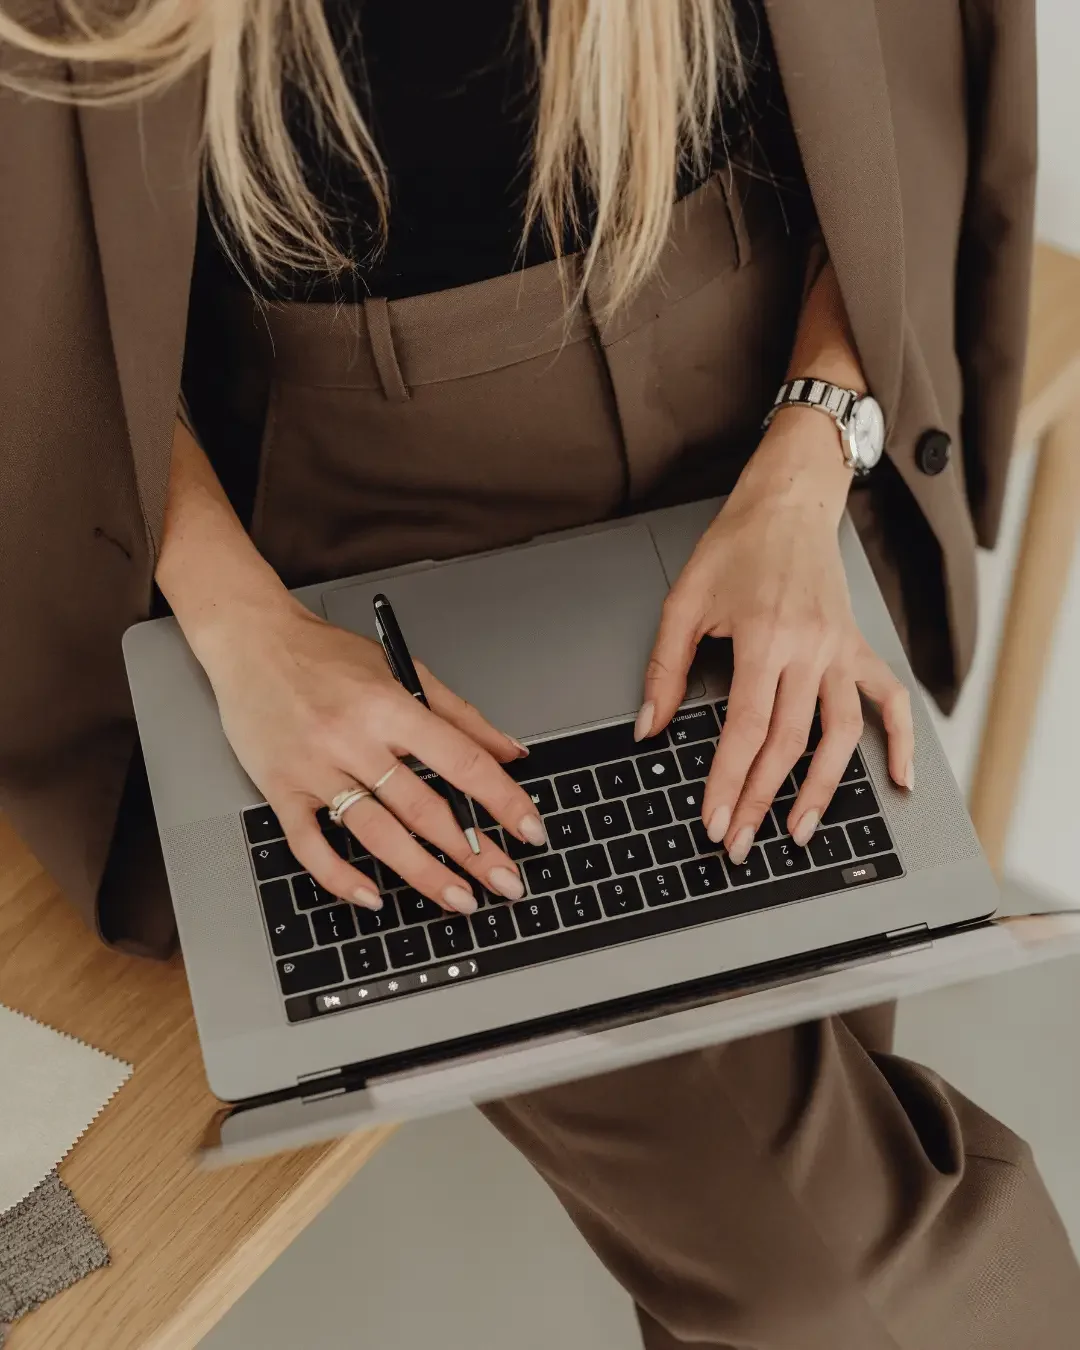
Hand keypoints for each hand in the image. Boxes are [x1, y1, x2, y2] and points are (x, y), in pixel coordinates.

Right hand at [194, 595, 547, 914]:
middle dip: (472, 852)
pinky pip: (310, 843)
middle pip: (423, 807)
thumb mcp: (401, 669)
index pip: (461, 760)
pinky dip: (340, 876)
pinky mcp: (280, 789)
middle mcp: (353, 738)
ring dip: (422, 874)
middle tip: (507, 882)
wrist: (250, 641)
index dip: (501, 799)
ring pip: (376, 833)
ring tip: (458, 898)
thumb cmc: (324, 654)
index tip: (530, 829)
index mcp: (389, 705)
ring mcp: (315, 767)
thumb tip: (510, 751)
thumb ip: (459, 714)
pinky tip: (372, 896)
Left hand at [638, 416, 914, 864]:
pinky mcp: (859, 645)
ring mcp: (841, 649)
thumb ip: (665, 669)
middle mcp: (810, 647)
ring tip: (800, 831)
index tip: (715, 820)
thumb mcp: (684, 601)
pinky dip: (901, 740)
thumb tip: (647, 729)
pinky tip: (898, 780)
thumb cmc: (735, 545)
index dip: (728, 781)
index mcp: (764, 636)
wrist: (788, 501)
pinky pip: (889, 698)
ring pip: (842, 733)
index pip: (746, 728)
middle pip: (790, 742)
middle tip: (740, 843)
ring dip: (824, 788)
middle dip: (761, 799)